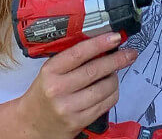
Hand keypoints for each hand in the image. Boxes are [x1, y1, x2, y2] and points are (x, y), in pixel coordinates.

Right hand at [18, 33, 137, 138]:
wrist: (32, 123)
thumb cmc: (44, 92)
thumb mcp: (51, 71)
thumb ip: (72, 58)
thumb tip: (102, 44)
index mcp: (50, 71)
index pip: (78, 53)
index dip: (100, 43)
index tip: (115, 38)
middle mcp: (58, 89)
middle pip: (95, 70)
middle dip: (117, 59)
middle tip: (129, 54)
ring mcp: (68, 107)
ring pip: (104, 88)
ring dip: (114, 78)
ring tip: (113, 74)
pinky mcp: (78, 121)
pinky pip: (105, 104)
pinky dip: (112, 94)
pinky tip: (109, 90)